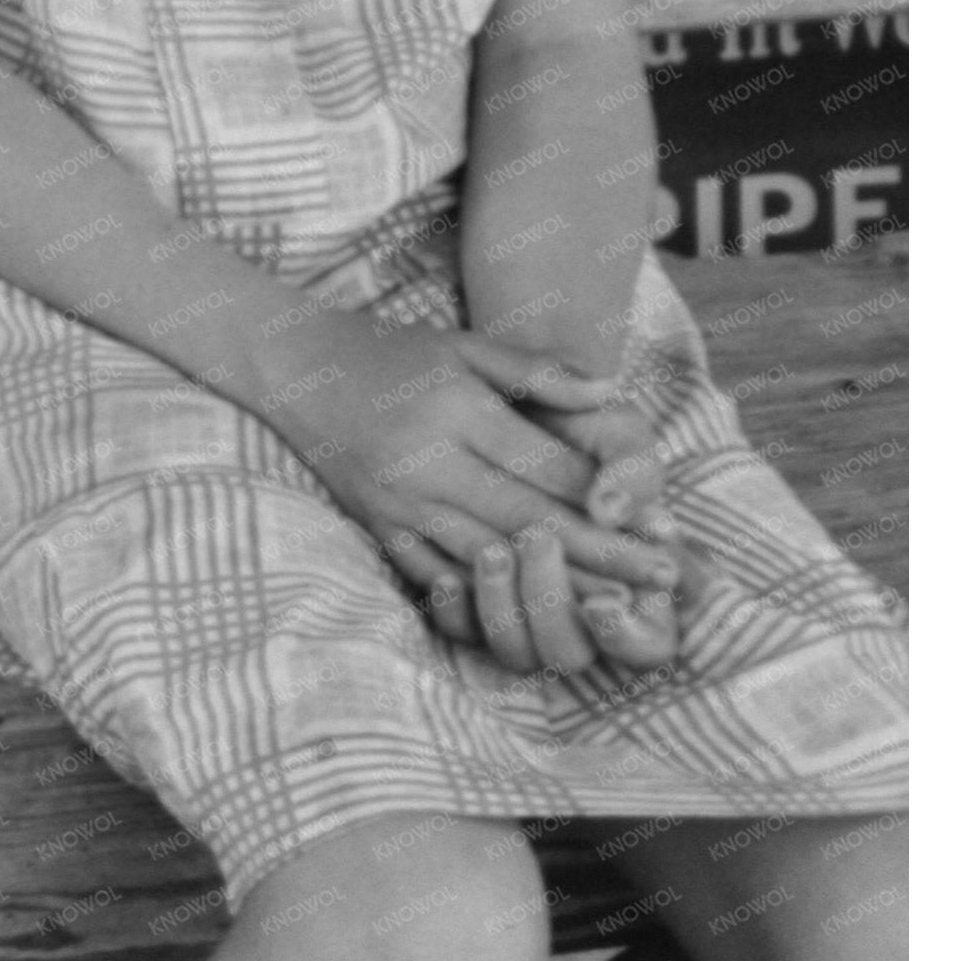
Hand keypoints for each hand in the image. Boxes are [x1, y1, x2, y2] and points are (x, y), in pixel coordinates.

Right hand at [395, 341, 684, 673]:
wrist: (293, 369)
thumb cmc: (390, 353)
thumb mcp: (464, 345)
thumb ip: (538, 369)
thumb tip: (611, 390)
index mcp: (457, 412)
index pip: (549, 468)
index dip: (613, 502)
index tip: (666, 529)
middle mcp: (428, 462)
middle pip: (531, 521)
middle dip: (605, 555)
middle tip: (665, 579)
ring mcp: (399, 502)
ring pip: (490, 558)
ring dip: (557, 587)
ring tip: (617, 608)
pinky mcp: (379, 528)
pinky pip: (438, 576)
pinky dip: (488, 600)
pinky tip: (530, 615)